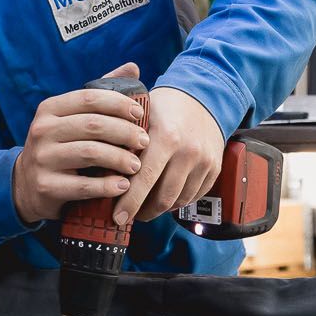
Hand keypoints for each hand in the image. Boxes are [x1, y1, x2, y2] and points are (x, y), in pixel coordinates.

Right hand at [11, 63, 150, 224]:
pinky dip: (107, 186)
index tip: (140, 113)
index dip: (118, 103)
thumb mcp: (72, 116)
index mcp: (50, 108)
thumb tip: (133, 67)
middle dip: (125, 132)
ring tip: (136, 165)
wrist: (26, 185)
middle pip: (93, 125)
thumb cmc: (61, 145)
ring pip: (90, 153)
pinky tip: (123, 186)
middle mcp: (42, 130)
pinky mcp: (45, 186)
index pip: (89, 98)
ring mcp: (42, 158)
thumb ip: (101, 92)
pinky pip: (83, 186)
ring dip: (120, 159)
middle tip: (144, 141)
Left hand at [111, 86, 223, 231]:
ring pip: (179, 200)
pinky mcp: (215, 169)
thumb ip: (124, 139)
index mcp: (166, 137)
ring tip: (144, 208)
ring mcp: (204, 162)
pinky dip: (177, 202)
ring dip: (159, 210)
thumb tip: (100, 170)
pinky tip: (163, 199)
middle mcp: (188, 151)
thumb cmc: (165, 106)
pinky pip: (193, 197)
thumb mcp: (142, 115)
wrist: (204, 97)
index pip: (144, 179)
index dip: (129, 202)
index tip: (117, 218)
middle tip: (128, 216)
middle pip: (163, 197)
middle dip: (143, 212)